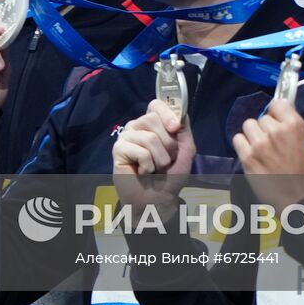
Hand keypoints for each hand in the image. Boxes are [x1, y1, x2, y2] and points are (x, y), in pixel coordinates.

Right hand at [112, 100, 195, 218]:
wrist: (158, 199)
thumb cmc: (170, 176)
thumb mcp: (185, 151)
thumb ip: (184, 131)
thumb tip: (181, 113)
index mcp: (153, 124)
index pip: (156, 105)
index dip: (166, 113)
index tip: (175, 128)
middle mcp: (137, 126)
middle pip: (152, 118)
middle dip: (167, 144)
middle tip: (165, 160)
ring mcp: (126, 137)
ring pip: (149, 137)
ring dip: (159, 159)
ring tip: (155, 168)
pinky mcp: (118, 150)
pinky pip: (140, 151)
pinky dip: (148, 166)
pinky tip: (142, 172)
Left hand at [233, 99, 303, 214]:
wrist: (298, 200)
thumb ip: (291, 127)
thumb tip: (279, 115)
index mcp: (294, 125)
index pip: (278, 103)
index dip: (276, 112)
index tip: (276, 120)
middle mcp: (276, 131)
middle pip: (261, 117)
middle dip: (265, 127)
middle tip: (271, 142)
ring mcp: (260, 143)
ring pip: (248, 125)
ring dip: (253, 134)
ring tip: (260, 147)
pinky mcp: (247, 156)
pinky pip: (237, 139)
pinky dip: (243, 145)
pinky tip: (251, 153)